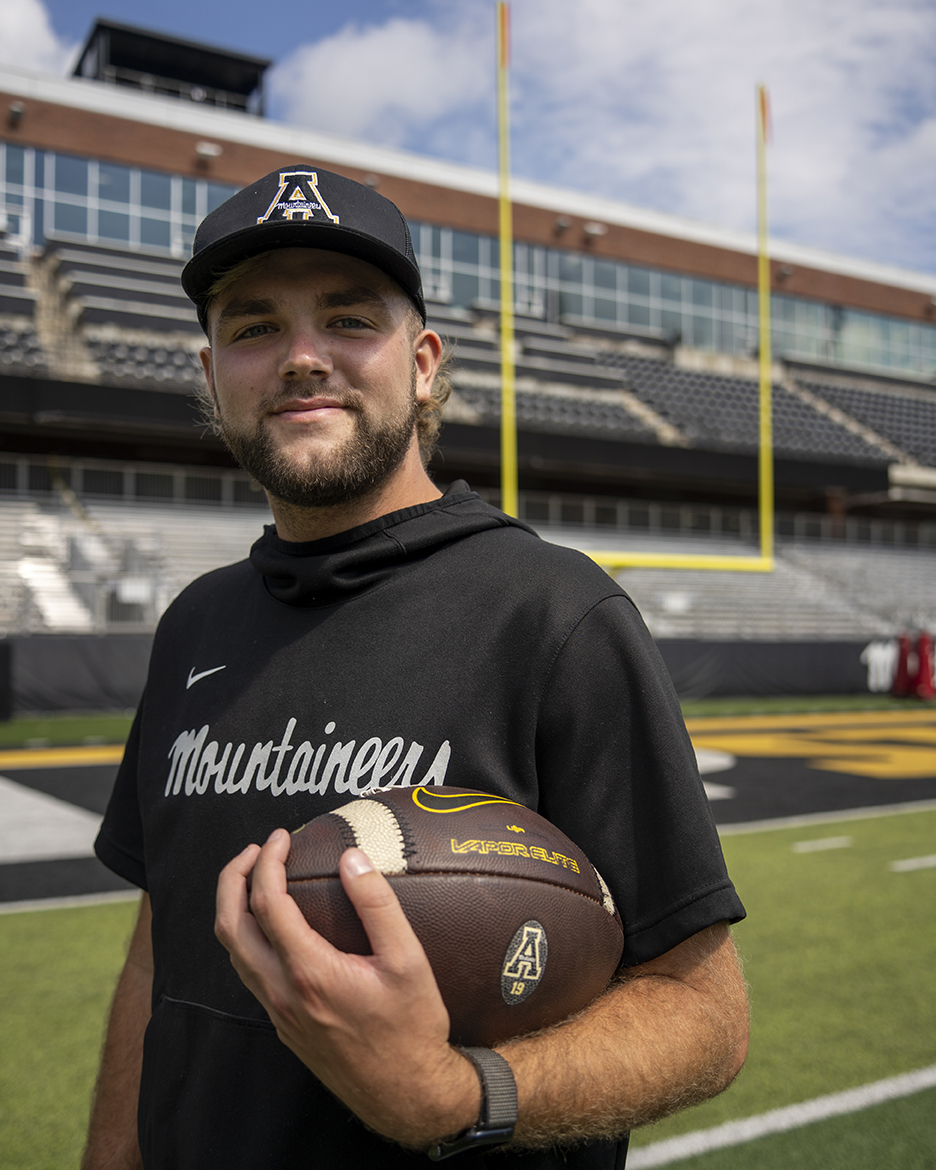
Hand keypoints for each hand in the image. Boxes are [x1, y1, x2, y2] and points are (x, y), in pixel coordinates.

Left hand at [215, 831, 478, 1146]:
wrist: (406, 1092)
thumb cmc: (412, 1027)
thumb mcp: (408, 960)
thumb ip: (378, 904)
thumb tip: (351, 857)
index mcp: (309, 972)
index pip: (267, 903)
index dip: (268, 862)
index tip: (282, 837)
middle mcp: (283, 992)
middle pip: (231, 927)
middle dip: (233, 879)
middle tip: (254, 850)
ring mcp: (279, 1012)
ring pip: (233, 954)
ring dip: (235, 908)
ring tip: (258, 879)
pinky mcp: (284, 1026)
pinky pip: (249, 973)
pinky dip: (248, 937)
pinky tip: (275, 925)